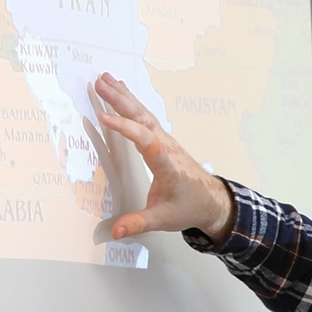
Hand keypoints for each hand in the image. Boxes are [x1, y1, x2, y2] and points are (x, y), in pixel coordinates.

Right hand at [91, 73, 233, 241]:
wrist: (211, 201)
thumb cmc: (189, 207)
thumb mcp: (163, 219)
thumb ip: (138, 223)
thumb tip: (117, 232)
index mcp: (167, 164)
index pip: (145, 140)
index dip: (124, 127)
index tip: (103, 117)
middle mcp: (167, 147)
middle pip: (142, 118)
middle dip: (120, 100)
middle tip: (100, 84)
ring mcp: (165, 140)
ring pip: (143, 113)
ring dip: (123, 96)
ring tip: (104, 80)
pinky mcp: (163, 140)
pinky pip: (145, 116)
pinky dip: (131, 102)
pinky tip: (121, 91)